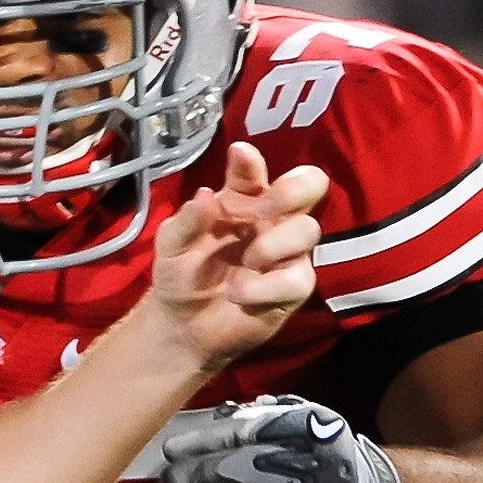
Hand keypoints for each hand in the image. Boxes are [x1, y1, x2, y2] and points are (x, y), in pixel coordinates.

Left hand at [149, 143, 326, 372]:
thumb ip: (187, 220)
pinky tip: (238, 295)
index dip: (251, 161)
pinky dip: (266, 287)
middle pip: (311, 184)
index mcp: (241, 200)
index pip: (254, 171)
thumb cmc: (181, 274)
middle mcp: (271, 220)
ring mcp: (287, 252)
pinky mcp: (293, 288)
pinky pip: (298, 279)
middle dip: (293, 189)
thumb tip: (205, 196)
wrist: (184, 325)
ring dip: (273, 245)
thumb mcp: (172, 245)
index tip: (239, 156)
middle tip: (263, 209)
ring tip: (246, 263)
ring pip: (308, 230)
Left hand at [161, 393, 407, 482]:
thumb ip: (266, 419)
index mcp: (309, 431)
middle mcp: (312, 467)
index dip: (204, 442)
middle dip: (200, 478)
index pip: (246, 432)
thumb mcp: (308, 425)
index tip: (172, 450)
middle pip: (243, 472)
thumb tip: (218, 416)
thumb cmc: (324, 458)